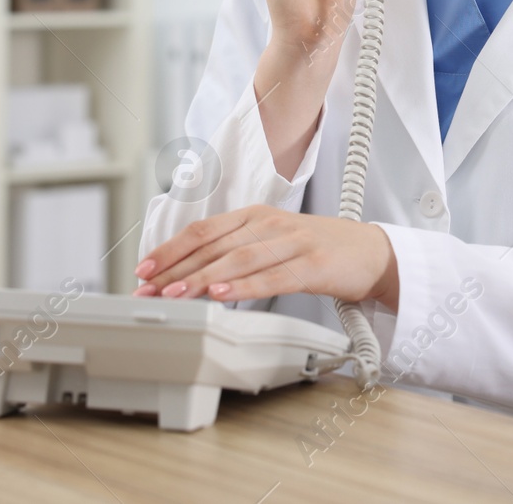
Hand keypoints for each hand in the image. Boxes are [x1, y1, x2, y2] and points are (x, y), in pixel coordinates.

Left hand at [132, 204, 398, 312]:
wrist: (369, 252)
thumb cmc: (316, 250)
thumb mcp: (272, 241)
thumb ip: (236, 251)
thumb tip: (190, 274)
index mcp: (254, 216)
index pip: (202, 230)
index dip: (170, 249)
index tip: (143, 269)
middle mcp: (269, 224)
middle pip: (213, 245)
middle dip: (176, 269)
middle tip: (148, 288)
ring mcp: (291, 242)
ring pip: (238, 259)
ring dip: (202, 277)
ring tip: (177, 293)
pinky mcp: (312, 264)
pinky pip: (273, 276)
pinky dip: (245, 287)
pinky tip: (223, 295)